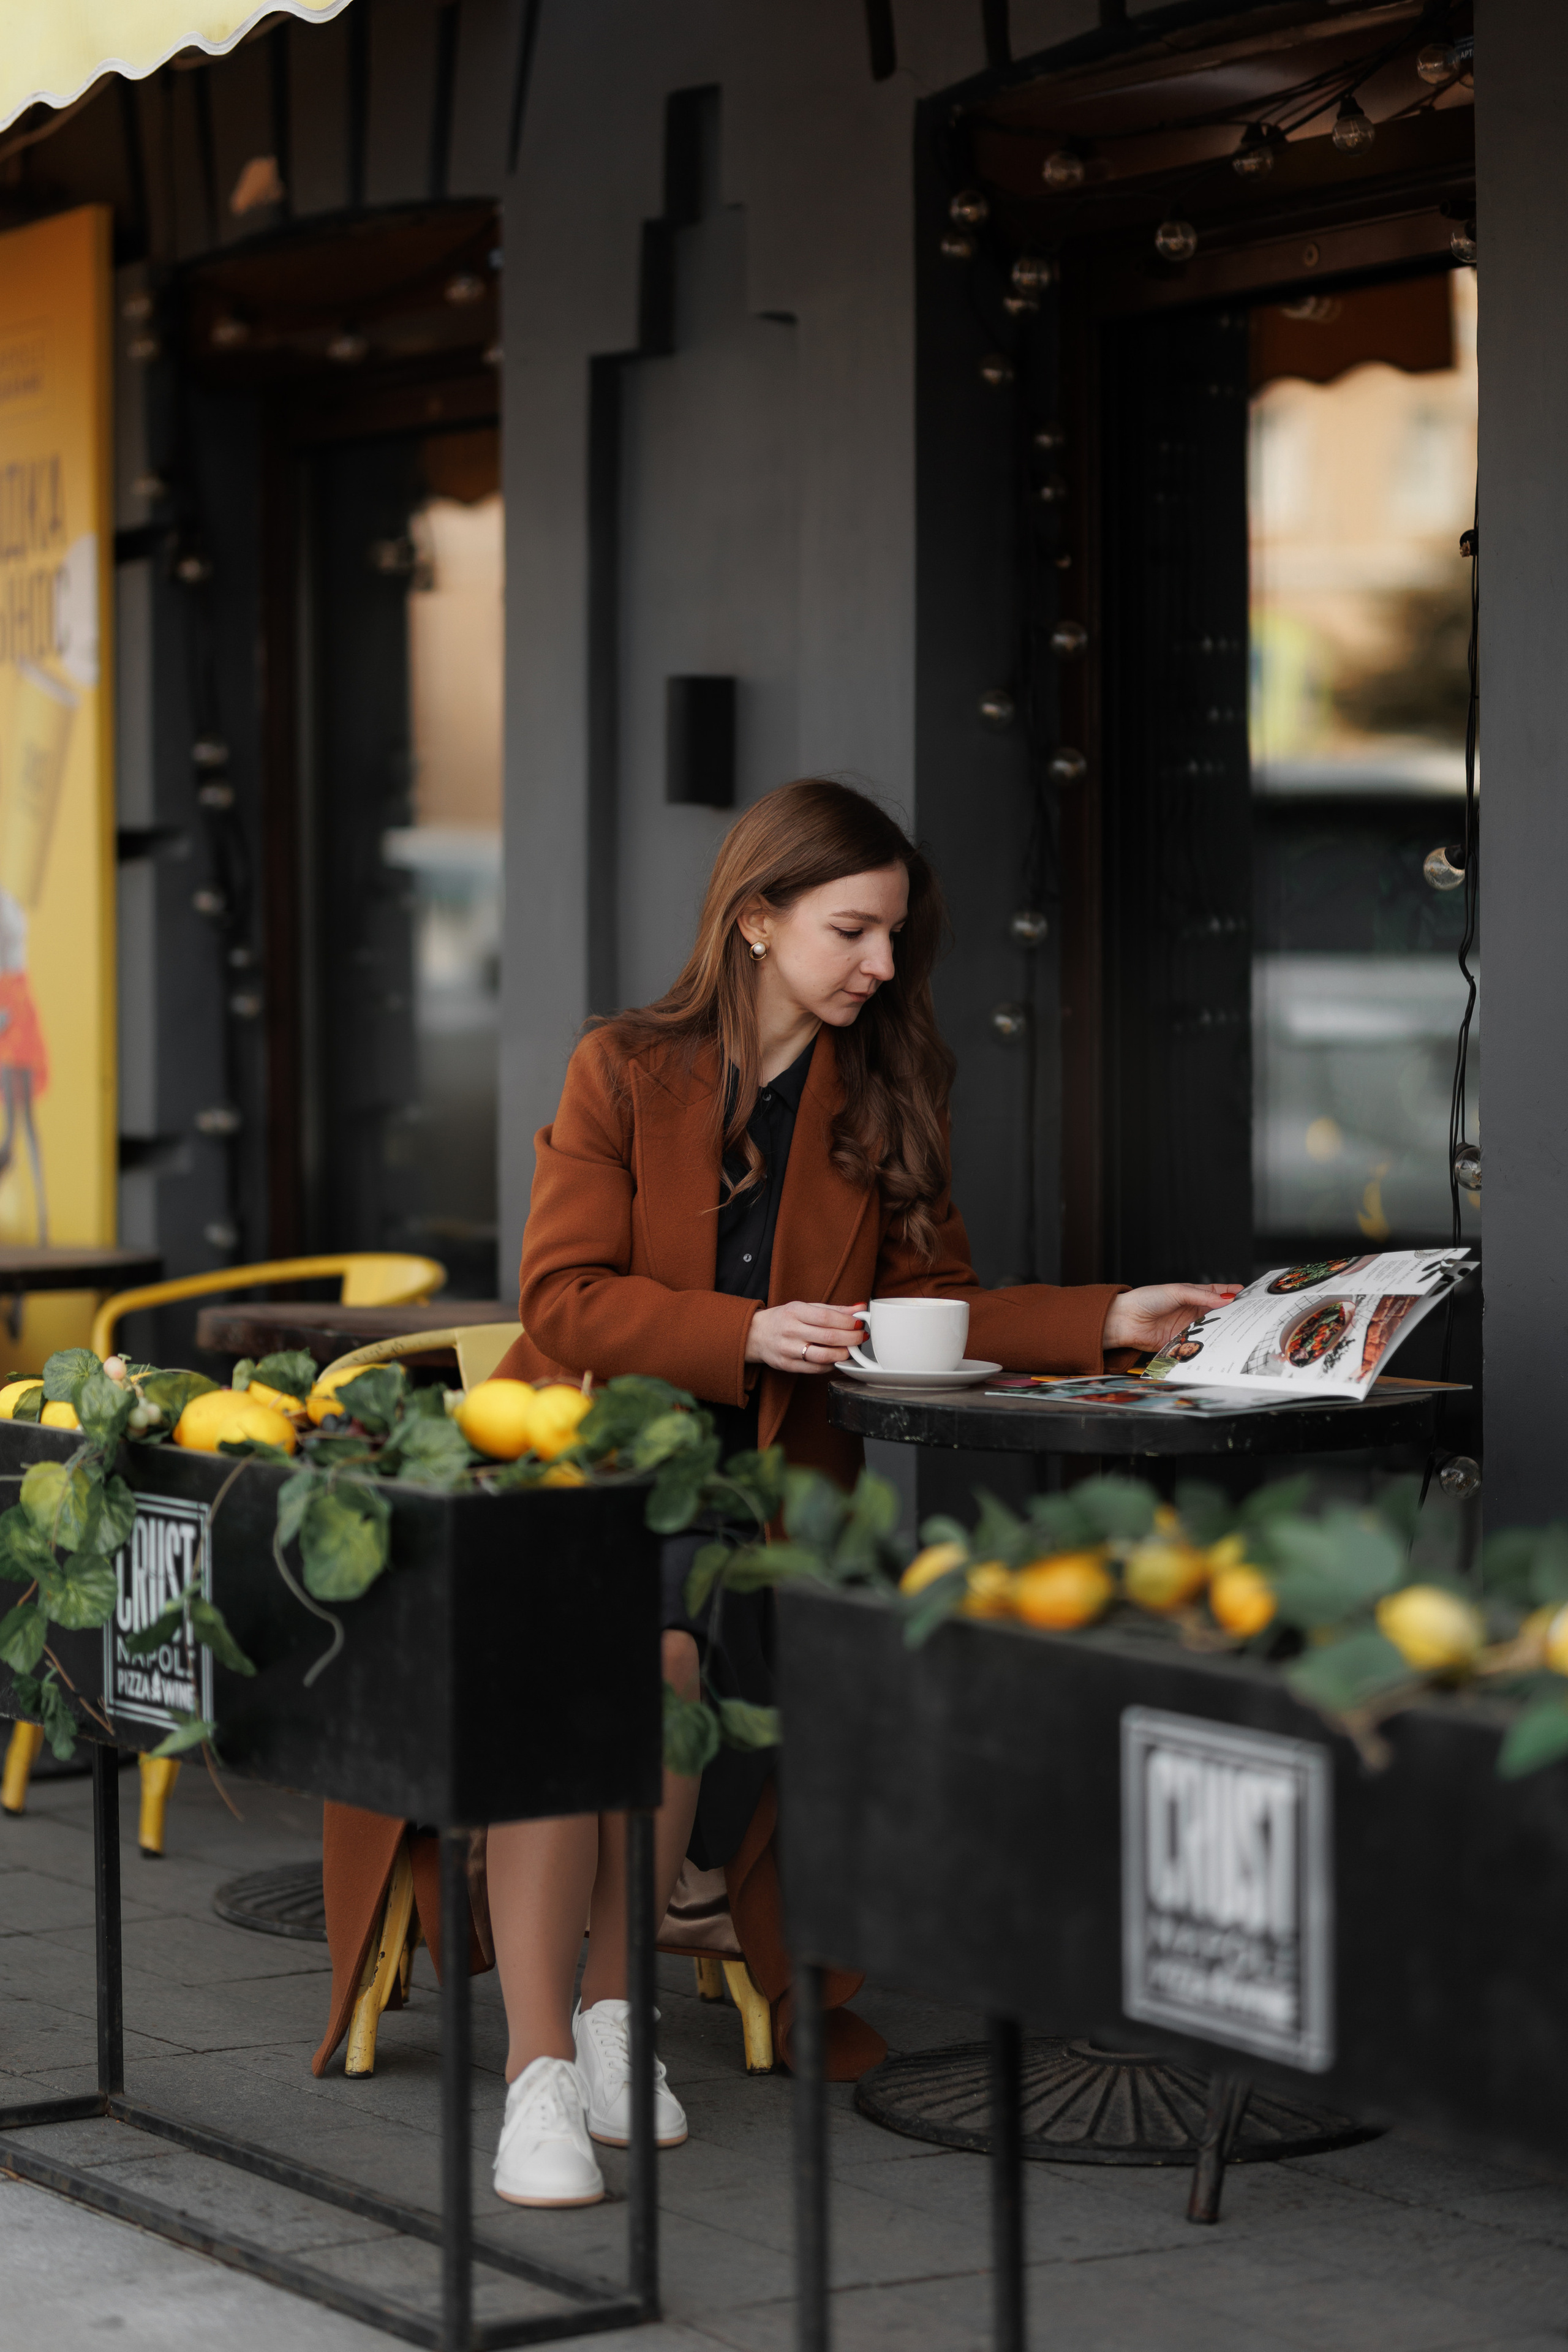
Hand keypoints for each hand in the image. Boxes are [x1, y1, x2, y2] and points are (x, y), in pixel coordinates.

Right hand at [746, 1300, 865, 1372]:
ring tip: (851, 1350)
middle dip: (851, 1338)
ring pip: (823, 1356)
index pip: (827, 1317)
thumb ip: (833, 1309)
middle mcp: (790, 1330)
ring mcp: (788, 1350)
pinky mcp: (787, 1365)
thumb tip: (860, 1308)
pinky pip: (815, 1369)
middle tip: (861, 1338)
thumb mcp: (804, 1308)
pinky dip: (830, 1365)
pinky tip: (836, 1359)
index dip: (848, 1322)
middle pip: (828, 1337)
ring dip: (843, 1354)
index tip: (860, 1323)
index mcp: (795, 1312)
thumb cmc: (784, 1319)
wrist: (754, 1334)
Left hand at [1102, 1283, 1239, 1355]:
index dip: (1230, 1294)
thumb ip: (1201, 1296)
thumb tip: (1224, 1299)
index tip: (1247, 1295)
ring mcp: (1187, 1327)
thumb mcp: (1176, 1292)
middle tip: (1248, 1315)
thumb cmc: (1146, 1299)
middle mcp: (1190, 1311)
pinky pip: (1198, 1344)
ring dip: (1221, 1329)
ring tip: (1237, 1329)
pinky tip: (1217, 1343)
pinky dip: (1207, 1343)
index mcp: (1190, 1295)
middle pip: (1216, 1313)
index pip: (1215, 1294)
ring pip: (1210, 1329)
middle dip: (1231, 1314)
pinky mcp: (1181, 1342)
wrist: (1125, 1320)